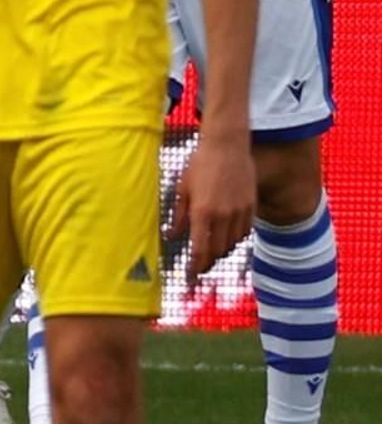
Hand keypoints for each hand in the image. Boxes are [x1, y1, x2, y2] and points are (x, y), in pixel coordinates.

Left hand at [168, 131, 254, 286]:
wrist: (227, 146)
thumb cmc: (199, 164)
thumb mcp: (183, 189)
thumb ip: (178, 216)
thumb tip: (171, 236)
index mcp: (202, 211)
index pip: (200, 250)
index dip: (195, 268)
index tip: (189, 278)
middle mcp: (223, 215)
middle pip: (217, 251)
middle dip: (207, 262)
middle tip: (198, 266)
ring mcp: (240, 212)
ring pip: (231, 244)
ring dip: (220, 251)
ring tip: (210, 252)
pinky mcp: (252, 207)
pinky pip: (244, 232)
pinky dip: (234, 239)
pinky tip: (226, 237)